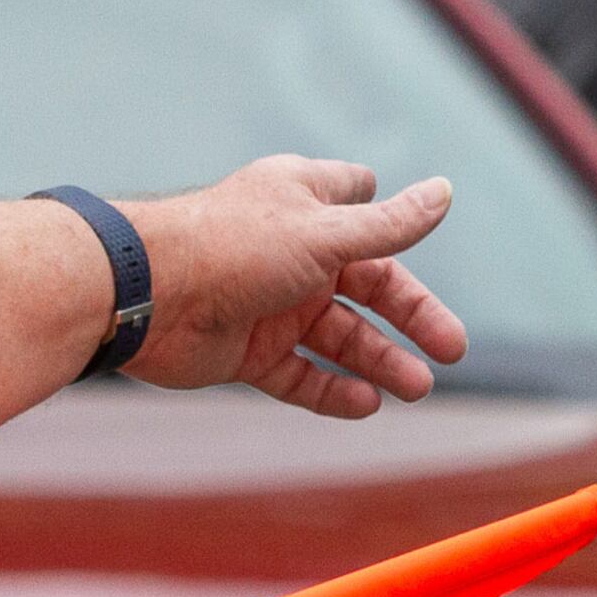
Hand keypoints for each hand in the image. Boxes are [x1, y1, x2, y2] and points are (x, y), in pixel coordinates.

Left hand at [124, 158, 468, 418]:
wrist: (145, 295)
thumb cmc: (232, 246)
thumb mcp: (325, 233)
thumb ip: (388, 224)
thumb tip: (445, 192)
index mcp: (304, 204)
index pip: (360, 203)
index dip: (389, 222)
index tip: (417, 238)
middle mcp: (290, 252)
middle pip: (367, 286)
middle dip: (411, 317)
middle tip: (451, 350)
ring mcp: (269, 303)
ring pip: (338, 336)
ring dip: (379, 360)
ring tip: (417, 388)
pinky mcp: (247, 350)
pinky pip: (300, 374)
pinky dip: (333, 390)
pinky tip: (366, 404)